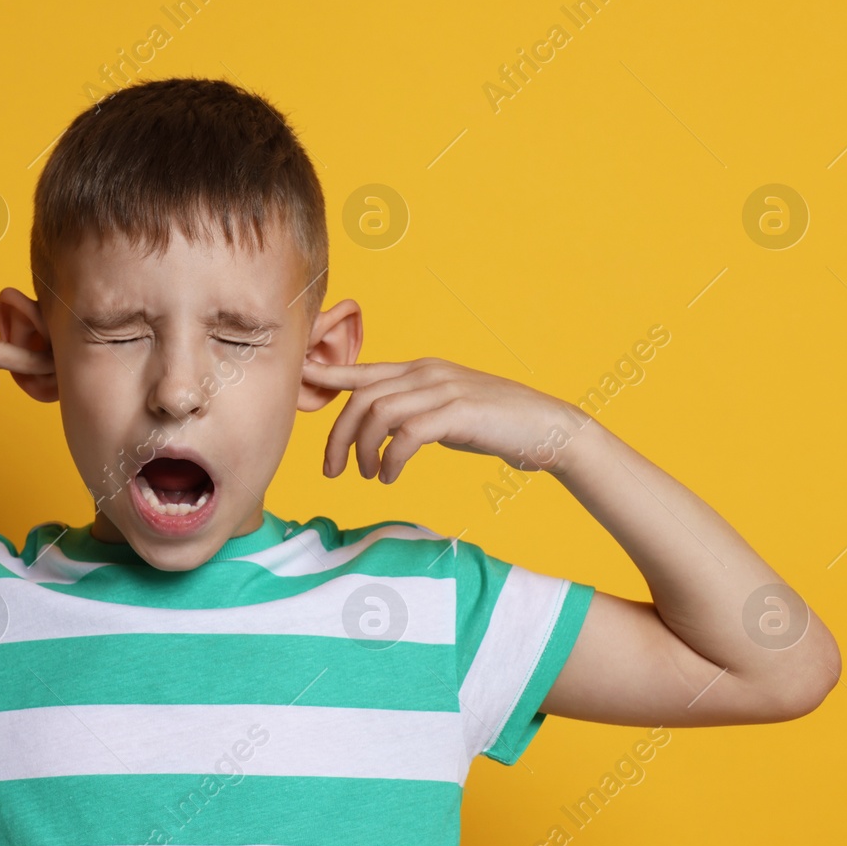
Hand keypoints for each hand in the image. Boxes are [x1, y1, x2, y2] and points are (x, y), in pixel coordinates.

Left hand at [301, 357, 594, 482]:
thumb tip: (377, 428)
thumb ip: (411, 412)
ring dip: (364, 450)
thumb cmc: (494, 425)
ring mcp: (443, 389)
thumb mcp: (443, 412)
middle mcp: (427, 373)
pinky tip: (391, 476)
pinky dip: (391, 458)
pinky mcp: (458, 412)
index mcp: (420, 369)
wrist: (548, 429)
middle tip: (334, 471)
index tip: (298, 382)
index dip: (327, 376)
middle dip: (338, 436)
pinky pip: (406, 434)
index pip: (363, 371)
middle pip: (361, 398)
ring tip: (369, 476)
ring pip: (378, 415)